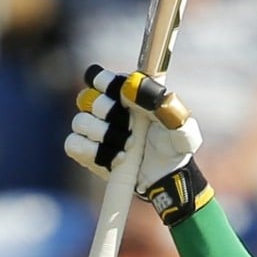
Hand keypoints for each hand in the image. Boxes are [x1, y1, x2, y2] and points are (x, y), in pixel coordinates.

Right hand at [64, 65, 213, 225]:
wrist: (168, 178)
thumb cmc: (175, 148)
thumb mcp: (182, 128)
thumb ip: (166, 106)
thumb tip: (135, 89)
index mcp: (125, 95)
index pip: (99, 77)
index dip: (107, 83)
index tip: (124, 97)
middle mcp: (105, 109)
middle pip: (88, 98)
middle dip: (110, 112)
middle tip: (133, 127)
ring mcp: (93, 131)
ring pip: (80, 121)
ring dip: (106, 135)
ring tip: (130, 146)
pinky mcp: (86, 152)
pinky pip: (74, 145)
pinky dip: (96, 153)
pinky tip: (119, 159)